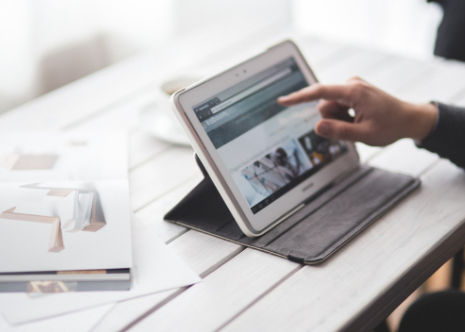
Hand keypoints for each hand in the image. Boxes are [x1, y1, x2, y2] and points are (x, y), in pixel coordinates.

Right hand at [277, 77, 437, 145]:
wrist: (410, 119)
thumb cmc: (391, 126)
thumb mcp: (364, 134)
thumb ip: (339, 131)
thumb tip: (318, 128)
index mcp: (354, 92)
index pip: (319, 93)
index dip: (298, 98)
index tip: (282, 101)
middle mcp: (351, 85)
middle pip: (324, 104)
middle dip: (331, 119)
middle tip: (352, 127)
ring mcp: (353, 88)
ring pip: (330, 107)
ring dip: (338, 119)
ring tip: (357, 123)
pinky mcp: (354, 92)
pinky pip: (338, 106)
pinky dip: (343, 116)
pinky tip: (358, 119)